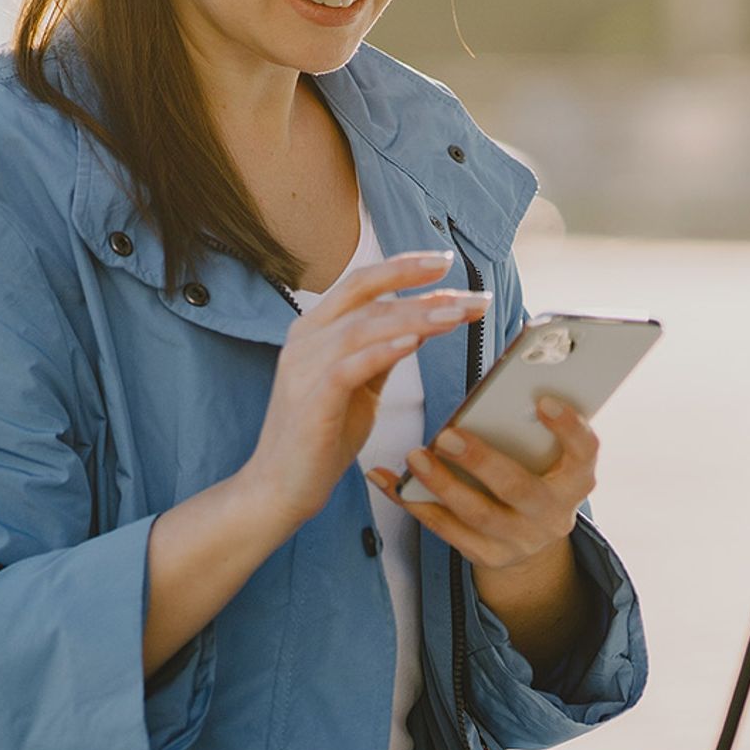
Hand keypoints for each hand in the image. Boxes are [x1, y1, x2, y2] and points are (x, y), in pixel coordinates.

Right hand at [240, 252, 487, 512]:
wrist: (280, 487)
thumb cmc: (322, 436)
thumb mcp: (360, 385)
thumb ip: (382, 352)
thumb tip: (420, 324)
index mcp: (314, 329)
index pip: (361, 284)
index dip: (403, 268)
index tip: (445, 263)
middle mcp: (305, 340)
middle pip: (367, 298)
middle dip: (421, 290)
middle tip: (469, 294)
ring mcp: (304, 368)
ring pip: (363, 328)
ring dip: (414, 317)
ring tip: (456, 314)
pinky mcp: (311, 401)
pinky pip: (349, 367)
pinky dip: (382, 351)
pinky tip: (414, 342)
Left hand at [370, 395, 597, 571]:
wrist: (532, 538)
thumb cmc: (535, 475)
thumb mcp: (548, 456)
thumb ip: (533, 428)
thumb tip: (508, 384)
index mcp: (576, 480)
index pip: (584, 452)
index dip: (568, 427)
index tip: (543, 400)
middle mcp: (553, 514)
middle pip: (518, 488)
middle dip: (481, 461)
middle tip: (447, 435)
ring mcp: (520, 540)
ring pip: (477, 514)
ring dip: (442, 484)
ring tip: (416, 456)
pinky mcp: (488, 555)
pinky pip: (446, 530)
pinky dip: (414, 503)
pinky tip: (391, 481)